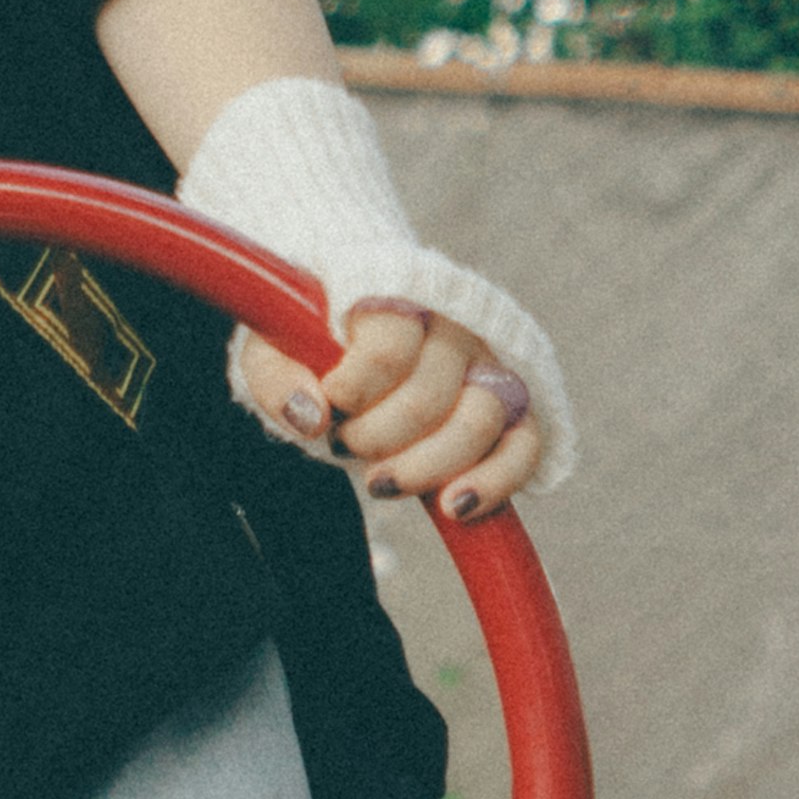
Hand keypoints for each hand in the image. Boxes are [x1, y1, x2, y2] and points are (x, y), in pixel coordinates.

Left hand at [235, 301, 546, 513]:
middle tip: (344, 445)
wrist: (352, 332)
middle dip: (376, 438)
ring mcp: (489, 365)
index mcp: (398, 292)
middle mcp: (454, 323)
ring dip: (426, 467)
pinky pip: (524, 448)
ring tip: (379, 483)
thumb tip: (309, 417)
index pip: (389, 348)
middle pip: (429, 395)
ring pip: (480, 422)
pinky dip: (495, 483)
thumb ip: (277, 375)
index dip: (353, 391)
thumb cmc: (313, 341)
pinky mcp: (512, 408)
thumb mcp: (274, 347)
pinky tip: (453, 507)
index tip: (328, 407)